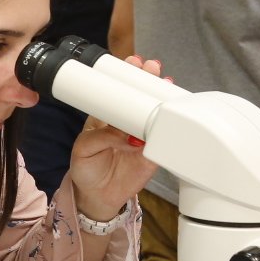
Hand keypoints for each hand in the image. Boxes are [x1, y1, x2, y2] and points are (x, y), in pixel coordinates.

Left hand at [68, 55, 162, 222]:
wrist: (98, 197)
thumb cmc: (87, 169)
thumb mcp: (84, 150)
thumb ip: (101, 137)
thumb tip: (123, 132)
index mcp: (107, 117)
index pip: (118, 91)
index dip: (125, 76)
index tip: (131, 63)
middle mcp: (127, 123)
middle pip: (140, 96)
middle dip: (147, 79)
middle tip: (152, 68)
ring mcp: (142, 136)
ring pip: (155, 112)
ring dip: (162, 97)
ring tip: (165, 83)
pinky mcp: (154, 152)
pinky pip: (165, 137)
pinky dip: (171, 125)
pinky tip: (175, 112)